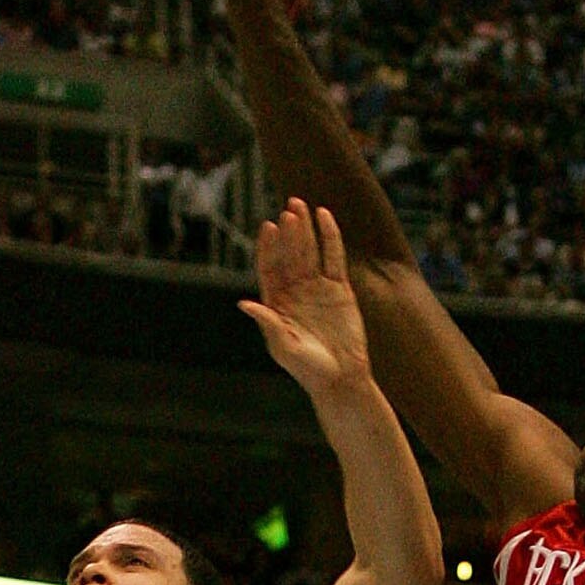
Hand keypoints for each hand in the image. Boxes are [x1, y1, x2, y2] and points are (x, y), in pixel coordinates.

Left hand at [240, 200, 371, 403]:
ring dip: (304, 228)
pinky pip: (334, 257)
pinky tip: (324, 216)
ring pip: (309, 250)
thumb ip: (267, 322)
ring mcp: (317, 287)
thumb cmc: (308, 368)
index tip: (268, 227)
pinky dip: (330, 237)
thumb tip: (243, 302)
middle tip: (287, 211)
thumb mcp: (283, 346)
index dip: (268, 248)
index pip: (269, 268)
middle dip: (287, 233)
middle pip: (289, 254)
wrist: (341, 378)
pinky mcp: (339, 288)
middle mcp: (295, 290)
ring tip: (300, 205)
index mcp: (277, 302)